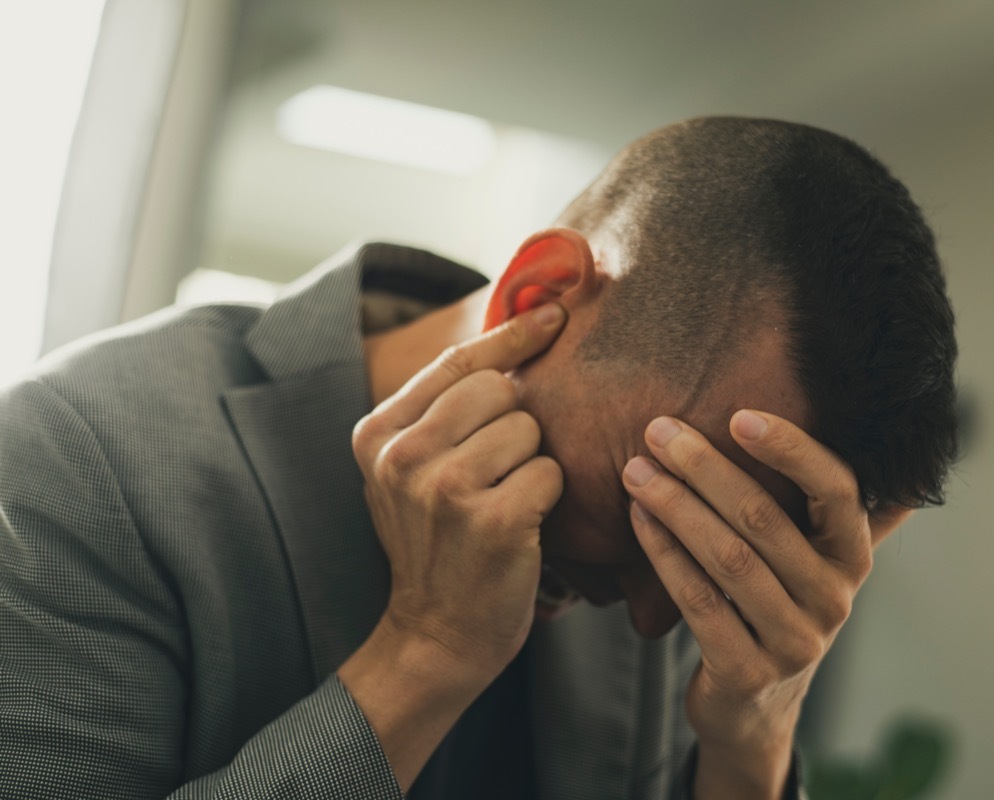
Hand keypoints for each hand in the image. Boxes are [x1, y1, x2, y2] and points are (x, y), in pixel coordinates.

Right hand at [351, 304, 566, 686]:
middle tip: (496, 473)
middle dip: (514, 425)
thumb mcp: (410, 470)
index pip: (457, 361)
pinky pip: (549, 473)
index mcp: (377, 433)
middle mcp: (402, 455)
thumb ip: (441, 408)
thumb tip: (516, 324)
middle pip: (499, 390)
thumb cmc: (438, 541)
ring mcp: (445, 488)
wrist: (436, 635)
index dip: (511, 334)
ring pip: (528, 430)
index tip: (554, 314)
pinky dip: (548, 499)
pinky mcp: (491, 520)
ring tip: (502, 501)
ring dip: (531, 464)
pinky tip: (521, 526)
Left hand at [622, 410, 911, 796]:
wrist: (754, 708)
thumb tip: (881, 439)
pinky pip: (699, 601)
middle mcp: (833, 598)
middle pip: (765, 518)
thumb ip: (832, 507)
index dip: (791, 448)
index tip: (739, 414)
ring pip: (728, 557)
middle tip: (657, 431)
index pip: (837, 489)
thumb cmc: (776, 607)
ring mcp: (794, 640)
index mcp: (852, 558)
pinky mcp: (748, 671)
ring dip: (675, 505)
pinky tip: (638, 519)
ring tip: (636, 470)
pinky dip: (664, 554)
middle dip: (705, 467)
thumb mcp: (812, 559)